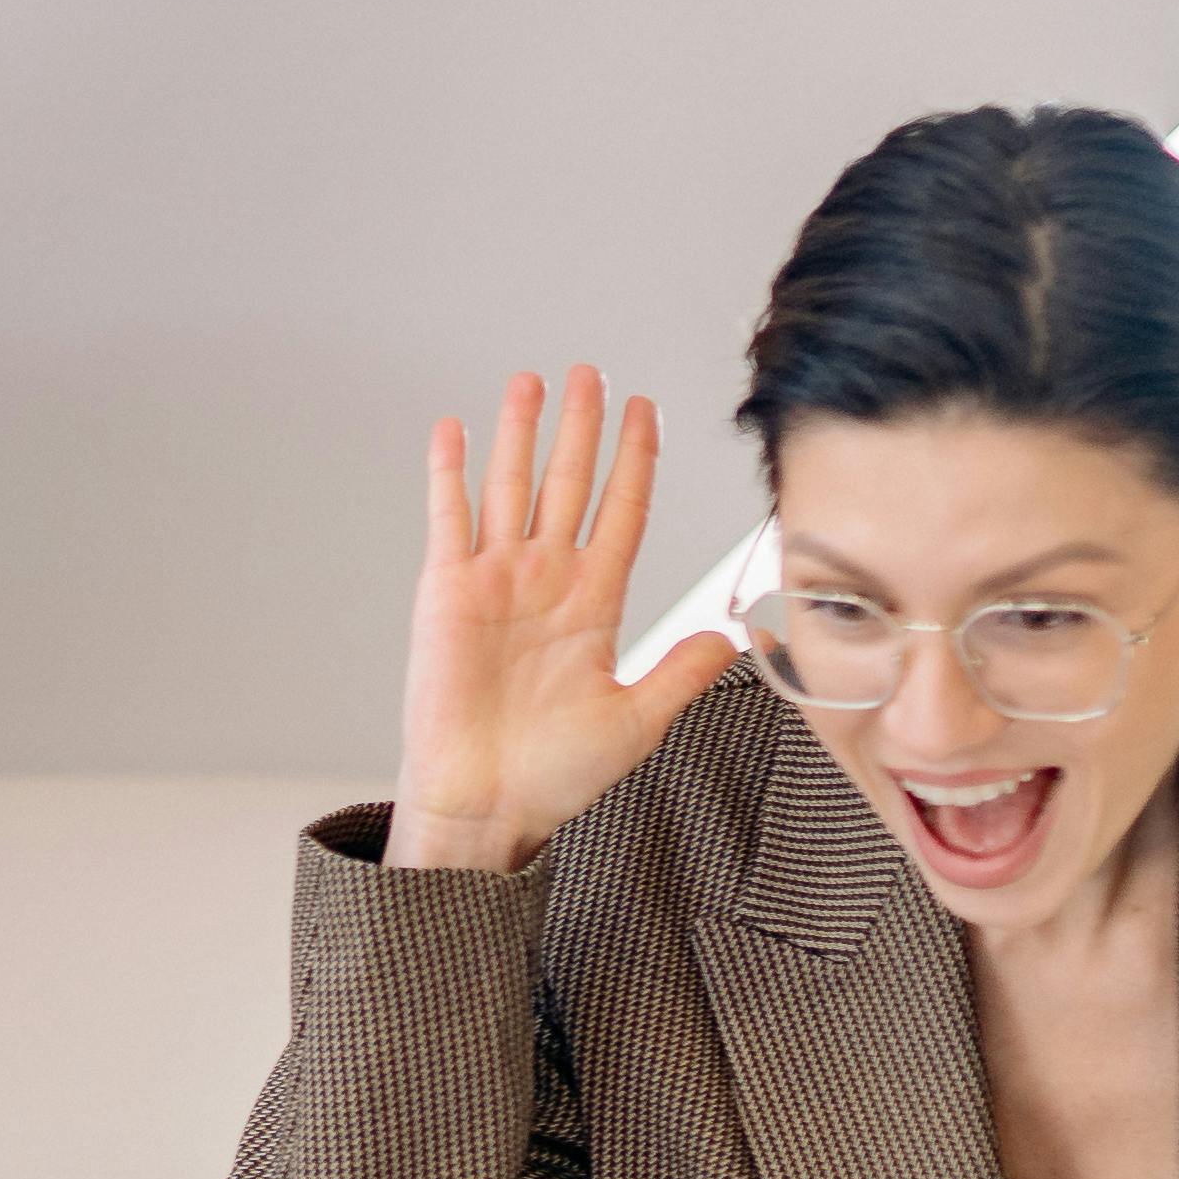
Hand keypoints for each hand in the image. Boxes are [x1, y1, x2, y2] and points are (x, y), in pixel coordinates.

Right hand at [387, 367, 735, 875]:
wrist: (487, 805)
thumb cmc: (553, 776)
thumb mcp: (638, 722)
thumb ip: (681, 673)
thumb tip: (731, 635)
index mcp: (594, 604)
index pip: (621, 512)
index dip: (634, 461)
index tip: (646, 412)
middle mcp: (546, 581)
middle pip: (569, 484)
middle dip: (581, 428)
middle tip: (591, 374)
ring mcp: (495, 582)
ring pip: (513, 487)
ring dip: (521, 434)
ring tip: (532, 383)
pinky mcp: (446, 593)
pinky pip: (449, 519)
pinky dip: (449, 473)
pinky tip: (454, 431)